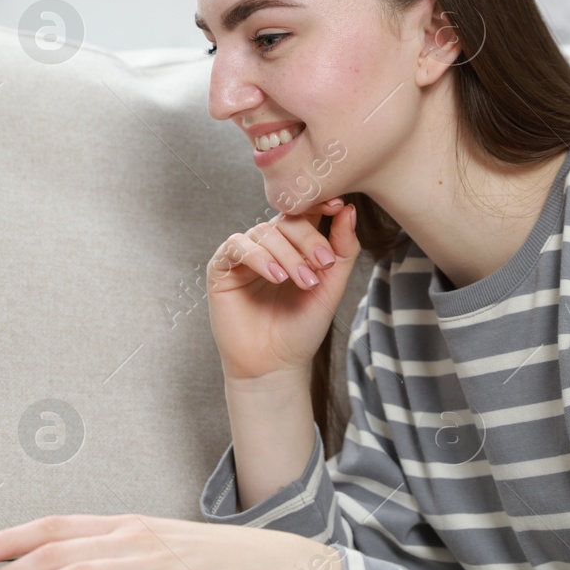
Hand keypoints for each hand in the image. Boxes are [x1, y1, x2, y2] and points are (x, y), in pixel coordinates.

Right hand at [206, 197, 359, 381]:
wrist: (275, 365)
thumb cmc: (302, 327)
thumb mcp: (331, 286)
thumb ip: (343, 249)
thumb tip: (348, 209)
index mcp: (293, 245)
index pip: (305, 213)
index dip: (319, 204)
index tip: (338, 206)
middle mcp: (268, 245)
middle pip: (286, 221)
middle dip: (308, 239)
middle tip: (324, 264)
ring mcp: (243, 255)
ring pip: (264, 233)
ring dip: (288, 254)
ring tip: (302, 282)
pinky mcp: (221, 268)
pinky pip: (237, 247)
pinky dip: (259, 257)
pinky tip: (276, 277)